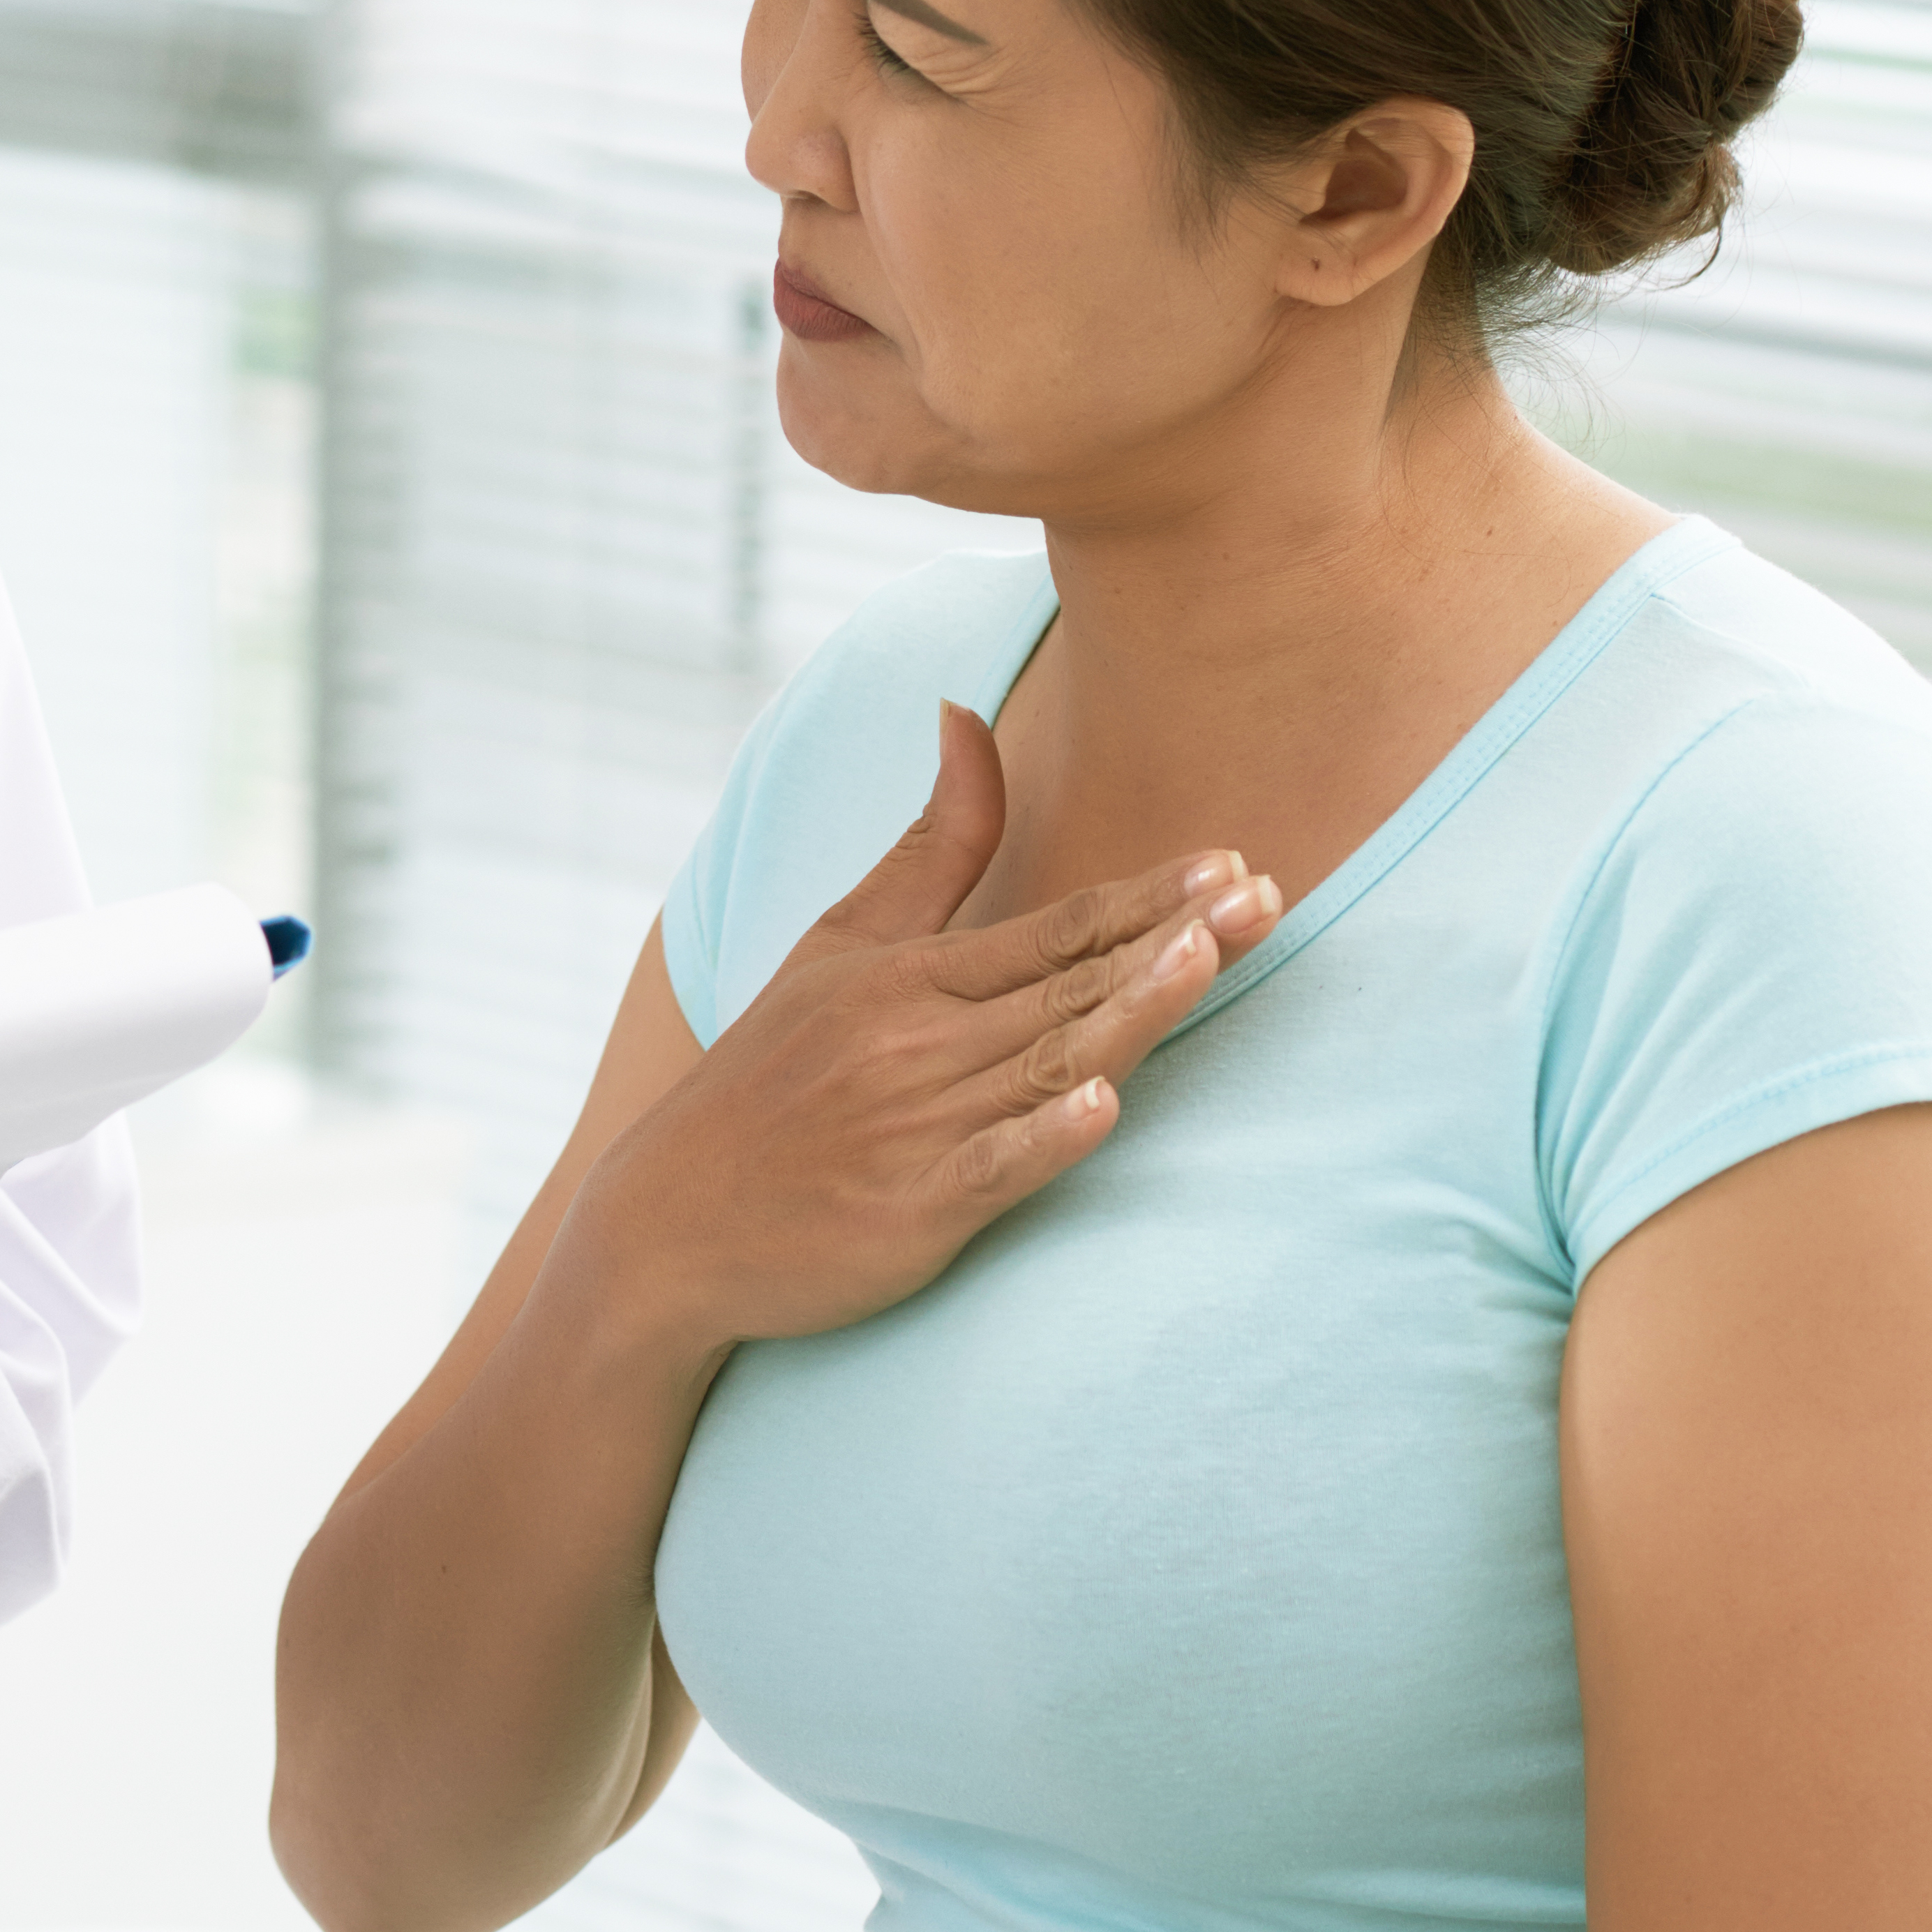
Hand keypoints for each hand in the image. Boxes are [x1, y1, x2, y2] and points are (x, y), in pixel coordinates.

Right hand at [552, 700, 1281, 1361]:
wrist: (668, 1220)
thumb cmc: (768, 1075)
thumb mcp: (837, 943)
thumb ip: (929, 844)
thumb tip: (965, 711)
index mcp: (905, 976)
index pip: (1053, 929)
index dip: (1147, 899)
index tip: (1231, 865)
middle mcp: (915, 1041)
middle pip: (1066, 986)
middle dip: (1171, 941)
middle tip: (1263, 897)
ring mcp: (915, 1127)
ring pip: (1044, 1063)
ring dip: (1126, 1013)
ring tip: (1203, 963)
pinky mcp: (909, 1209)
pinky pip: (988, 1168)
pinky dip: (1040, 1137)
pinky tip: (1095, 1109)